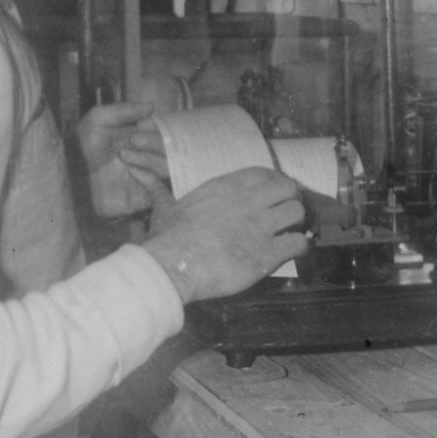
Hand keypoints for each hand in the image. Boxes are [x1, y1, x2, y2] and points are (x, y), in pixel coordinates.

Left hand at [74, 102, 168, 217]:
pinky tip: (133, 173)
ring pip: (169, 167)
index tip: (142, 125)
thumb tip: (151, 106)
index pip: (166, 130)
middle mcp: (150, 155)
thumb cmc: (82, 146)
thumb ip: (123, 110)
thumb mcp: (98, 120)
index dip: (158, 127)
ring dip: (150, 159)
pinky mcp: (145, 196)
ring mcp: (149, 176)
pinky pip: (161, 189)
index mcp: (144, 136)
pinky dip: (151, 179)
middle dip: (155, 142)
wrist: (71, 177)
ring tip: (125, 155)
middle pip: (171, 149)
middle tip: (133, 140)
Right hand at [142, 168, 307, 303]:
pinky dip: (299, 246)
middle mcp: (249, 201)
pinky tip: (292, 251)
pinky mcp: (267, 253)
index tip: (273, 191)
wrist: (174, 264)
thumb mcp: (166, 206)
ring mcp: (260, 226)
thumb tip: (137, 173)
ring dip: (296, 222)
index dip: (273, 181)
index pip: (263, 173)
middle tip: (286, 211)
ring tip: (290, 231)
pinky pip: (298, 243)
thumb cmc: (168, 237)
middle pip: (287, 187)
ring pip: (297, 212)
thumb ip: (159, 189)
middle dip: (290, 198)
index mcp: (227, 186)